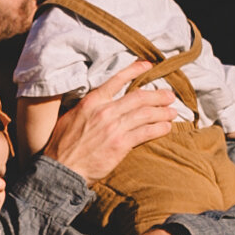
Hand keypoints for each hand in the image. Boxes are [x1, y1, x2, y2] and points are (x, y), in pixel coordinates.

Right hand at [40, 64, 175, 184]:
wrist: (61, 169)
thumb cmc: (62, 145)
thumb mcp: (70, 117)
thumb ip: (88, 108)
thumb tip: (99, 103)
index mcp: (91, 101)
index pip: (117, 80)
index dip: (135, 70)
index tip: (148, 66)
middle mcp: (105, 111)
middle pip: (138, 97)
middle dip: (157, 95)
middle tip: (170, 96)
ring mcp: (113, 127)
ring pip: (145, 114)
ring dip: (162, 112)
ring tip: (173, 112)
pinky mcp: (120, 144)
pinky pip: (145, 132)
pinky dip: (159, 128)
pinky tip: (166, 127)